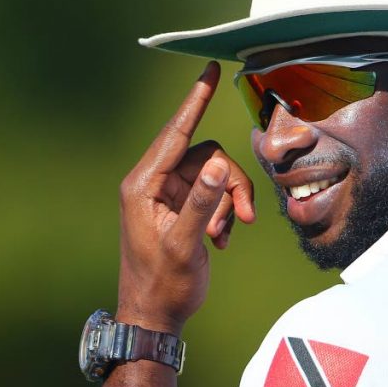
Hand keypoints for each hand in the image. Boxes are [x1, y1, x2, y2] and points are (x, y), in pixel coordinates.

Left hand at [117, 61, 255, 334]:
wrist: (154, 318)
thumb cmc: (163, 285)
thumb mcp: (184, 245)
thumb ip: (202, 203)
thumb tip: (220, 165)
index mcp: (143, 185)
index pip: (175, 132)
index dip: (194, 100)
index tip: (208, 68)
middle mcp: (153, 184)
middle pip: (207, 157)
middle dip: (230, 184)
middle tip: (243, 217)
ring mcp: (167, 196)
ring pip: (214, 176)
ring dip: (227, 203)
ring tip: (226, 235)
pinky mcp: (179, 209)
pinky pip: (213, 194)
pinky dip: (223, 213)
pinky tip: (219, 241)